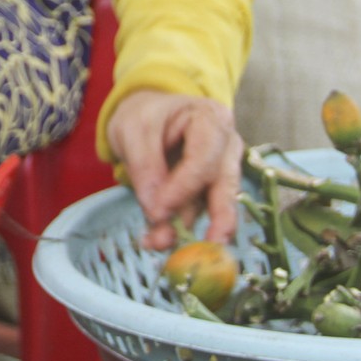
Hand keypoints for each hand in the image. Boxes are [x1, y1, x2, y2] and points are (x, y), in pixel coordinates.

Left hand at [106, 90, 243, 251]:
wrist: (147, 114)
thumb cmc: (144, 114)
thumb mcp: (133, 130)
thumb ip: (145, 167)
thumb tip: (157, 212)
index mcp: (211, 120)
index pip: (204, 159)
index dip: (184, 188)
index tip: (158, 211)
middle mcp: (226, 145)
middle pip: (224, 185)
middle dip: (216, 220)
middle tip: (207, 247)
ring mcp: (223, 169)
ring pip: (212, 205)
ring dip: (187, 227)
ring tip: (156, 242)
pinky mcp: (212, 190)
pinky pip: (200, 211)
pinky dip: (181, 226)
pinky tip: (158, 236)